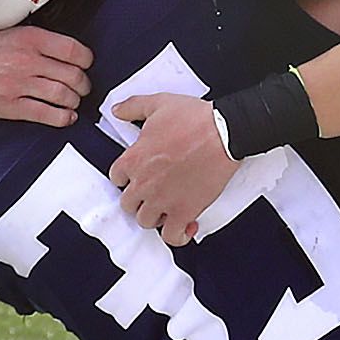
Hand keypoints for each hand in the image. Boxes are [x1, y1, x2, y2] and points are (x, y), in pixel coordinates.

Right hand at [0, 25, 93, 124]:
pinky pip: (47, 114)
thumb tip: (77, 56)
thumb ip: (46, 43)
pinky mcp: (12, 106)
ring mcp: (19, 84)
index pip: (73, 51)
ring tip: (72, 100)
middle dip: (83, 85)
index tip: (86, 65)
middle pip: (73, 76)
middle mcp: (26, 61)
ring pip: (63, 96)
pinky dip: (64, 118)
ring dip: (74, 101)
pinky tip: (67, 116)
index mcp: (30, 39)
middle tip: (82, 87)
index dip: (87, 61)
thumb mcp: (18, 35)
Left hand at [110, 93, 236, 243]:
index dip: (127, 177)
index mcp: (134, 159)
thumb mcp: (158, 104)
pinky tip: (184, 227)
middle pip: (128, 204)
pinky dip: (177, 235)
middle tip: (152, 193)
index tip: (137, 176)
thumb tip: (117, 110)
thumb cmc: (195, 120)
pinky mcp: (185, 211)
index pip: (116, 178)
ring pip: (146, 221)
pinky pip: (172, 236)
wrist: (224, 132)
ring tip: (167, 209)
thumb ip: (133, 107)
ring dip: (155, 216)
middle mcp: (144, 183)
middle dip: (139, 199)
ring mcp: (163, 200)